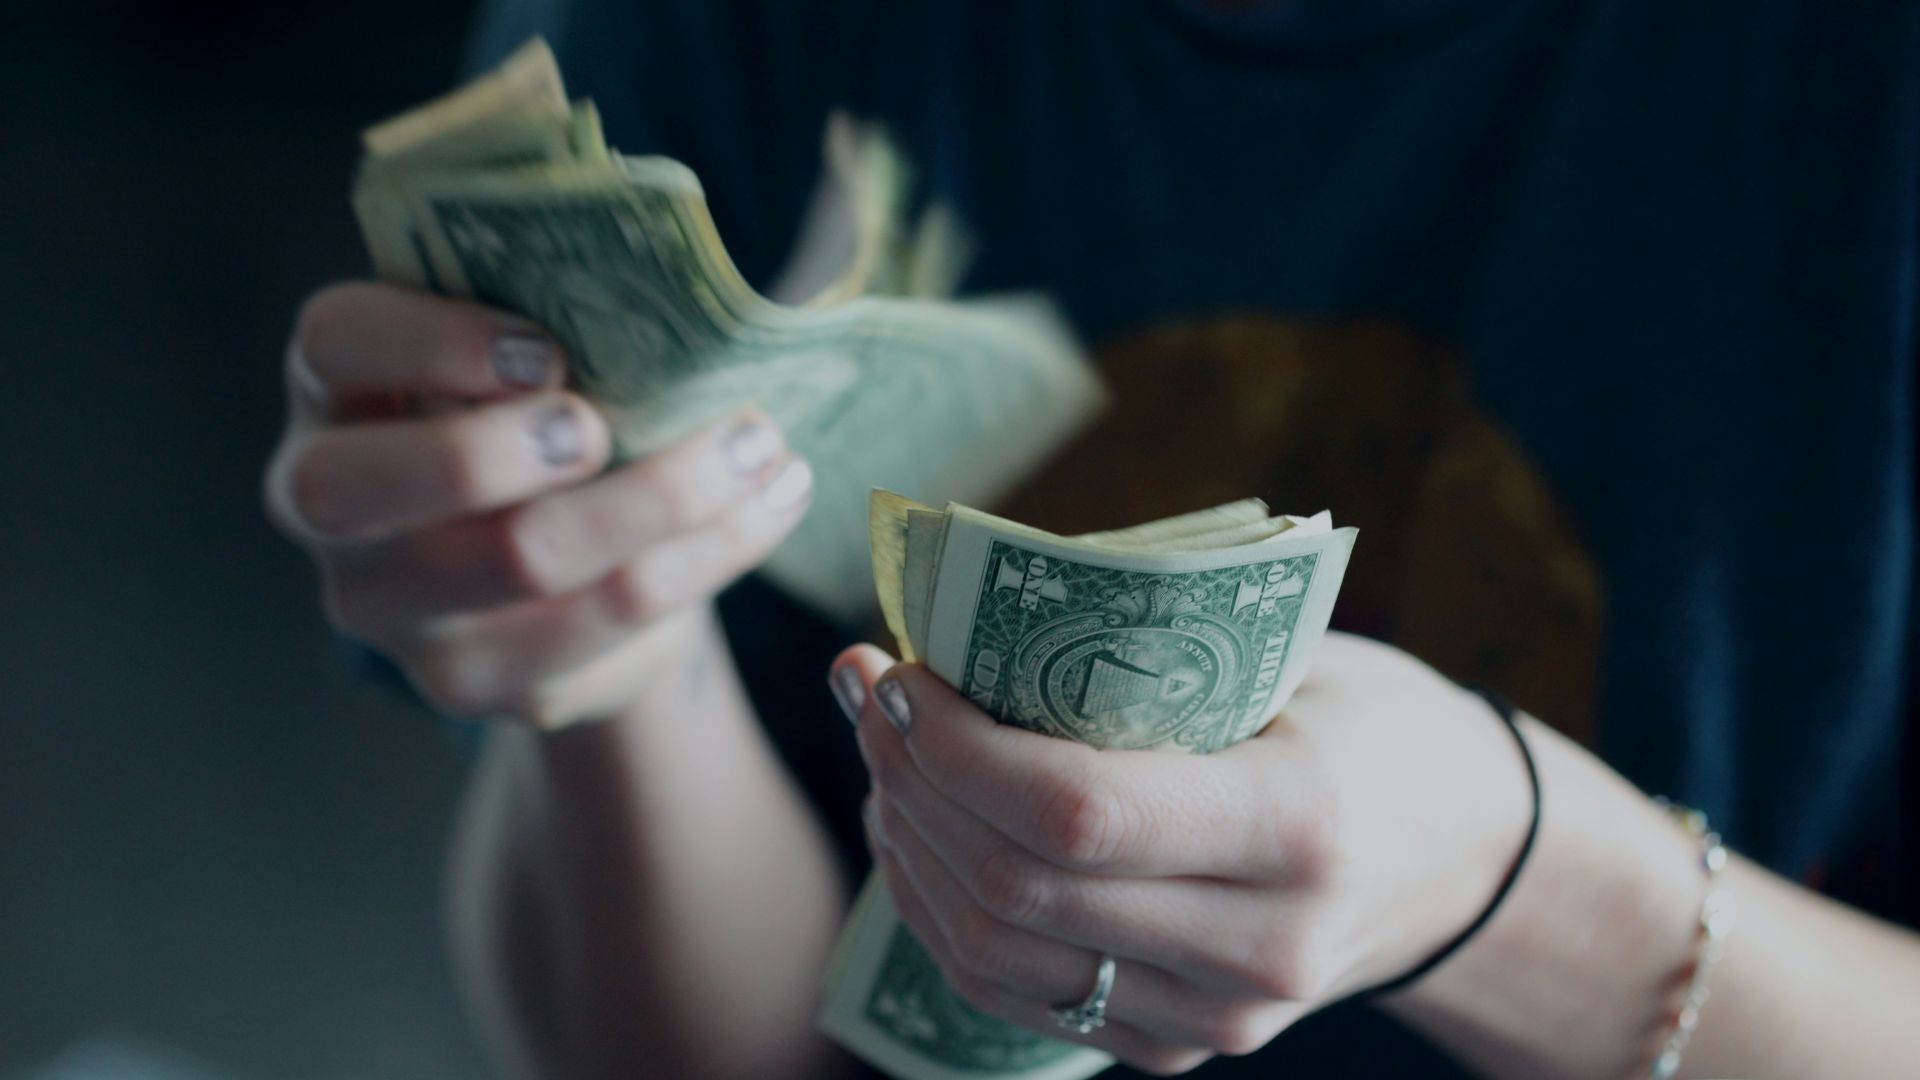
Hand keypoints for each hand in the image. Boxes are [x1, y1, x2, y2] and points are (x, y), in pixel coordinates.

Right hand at [265, 282, 812, 726]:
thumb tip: (680, 288)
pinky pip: (609, 624)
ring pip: (524, 561)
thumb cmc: (541, 412)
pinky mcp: (483, 682)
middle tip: (603, 424)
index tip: (543, 349)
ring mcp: (398, 612)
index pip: (334, 344)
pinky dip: (709, 555)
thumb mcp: (525, 351)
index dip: (429, 342)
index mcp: (336, 390)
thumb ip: (555, 309)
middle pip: (374, 487)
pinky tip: (770, 504)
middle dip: (502, 448)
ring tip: (761, 445)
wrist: (564, 562)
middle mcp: (331, 508)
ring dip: (664, 496)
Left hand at [834, 632, 1532, 1074]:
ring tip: (883, 756)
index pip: (1076, 812)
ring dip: (909, 847)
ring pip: (996, 955)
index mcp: (1297, 825)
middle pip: (1017, 888)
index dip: (955, 747)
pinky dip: (944, 912)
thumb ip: (1149, 649)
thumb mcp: (1294, 657)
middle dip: (911, 782)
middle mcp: (1259, 945)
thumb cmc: (1373, 724)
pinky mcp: (1180, 1047)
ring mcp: (1219, 1017)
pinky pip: (1017, 995)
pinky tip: (920, 832)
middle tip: (868, 692)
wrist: (1465, 859)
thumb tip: (967, 615)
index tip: (897, 671)